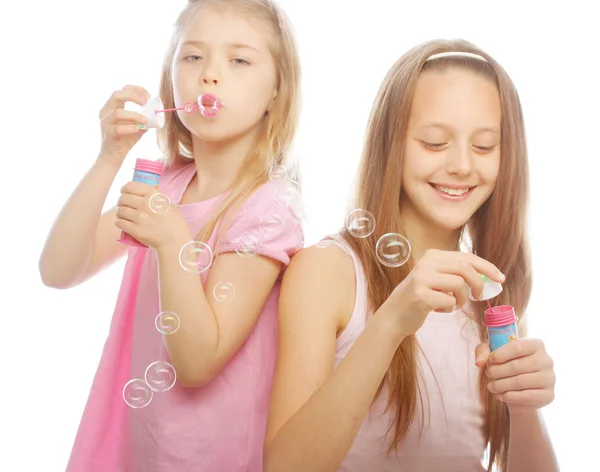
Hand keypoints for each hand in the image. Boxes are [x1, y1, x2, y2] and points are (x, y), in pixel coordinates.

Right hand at [97, 85, 150, 167]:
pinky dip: (129, 128)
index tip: (148, 96)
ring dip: (134, 115)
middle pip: (117, 95)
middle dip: (133, 96)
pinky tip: (137, 130)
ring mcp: (105, 122)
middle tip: (146, 102)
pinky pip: (117, 128)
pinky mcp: (108, 134)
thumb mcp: (137, 126)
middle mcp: (106, 112)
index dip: (136, 90)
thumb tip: (158, 113)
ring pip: (118, 113)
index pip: (122, 90)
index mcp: (112, 106)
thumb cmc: (125, 140)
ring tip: (145, 120)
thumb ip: (144, 119)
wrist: (113, 157)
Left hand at [114, 181, 190, 248]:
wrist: (176, 242)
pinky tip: (124, 223)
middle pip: (123, 198)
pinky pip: (119, 222)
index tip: (125, 193)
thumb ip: (156, 197)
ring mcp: (140, 217)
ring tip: (125, 216)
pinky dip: (120, 222)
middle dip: (122, 202)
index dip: (125, 189)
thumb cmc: (175, 223)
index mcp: (154, 195)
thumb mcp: (169, 204)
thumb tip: (143, 191)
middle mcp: (146, 204)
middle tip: (125, 206)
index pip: (130, 186)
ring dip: (121, 213)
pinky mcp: (136, 230)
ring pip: (120, 210)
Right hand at [379, 249, 504, 336]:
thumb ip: (456, 273)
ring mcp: (422, 278)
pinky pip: (450, 301)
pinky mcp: (421, 295)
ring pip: (459, 284)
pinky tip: (437, 310)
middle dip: (478, 283)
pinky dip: (449, 308)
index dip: (487, 267)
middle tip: (480, 296)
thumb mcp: (436, 279)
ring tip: (452, 305)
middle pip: (465, 268)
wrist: (394, 315)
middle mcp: (426, 263)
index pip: (466, 256)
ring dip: (461, 299)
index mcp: (432, 256)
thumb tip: (489, 276)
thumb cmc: (420, 298)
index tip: (500, 278)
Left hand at [475, 338, 555, 411]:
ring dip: (500, 385)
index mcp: (536, 345)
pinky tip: (501, 395)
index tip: (489, 361)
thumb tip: (479, 362)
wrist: (521, 390)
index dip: (500, 354)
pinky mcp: (548, 395)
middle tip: (488, 374)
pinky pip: (526, 396)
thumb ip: (483, 351)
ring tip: (491, 386)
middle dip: (497, 371)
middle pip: (517, 365)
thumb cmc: (507, 365)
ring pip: (520, 382)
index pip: (517, 346)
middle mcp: (547, 360)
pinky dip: (509, 396)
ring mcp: (550, 378)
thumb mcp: (493, 353)